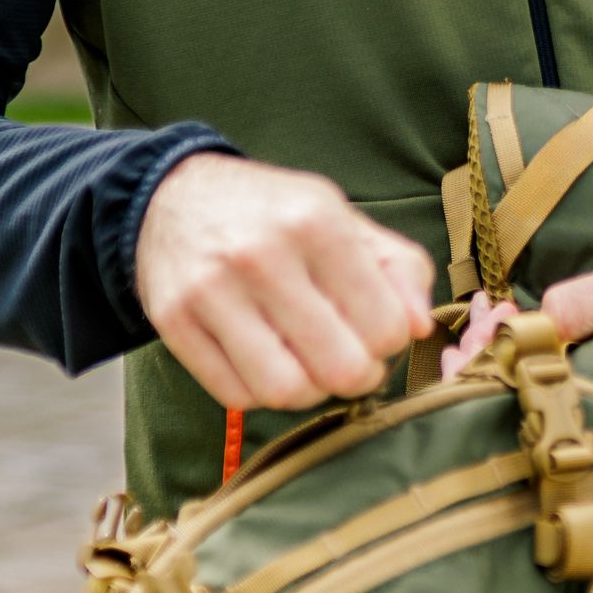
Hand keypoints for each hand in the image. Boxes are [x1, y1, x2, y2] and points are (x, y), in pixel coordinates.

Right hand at [135, 154, 434, 411]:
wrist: (171, 196)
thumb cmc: (275, 215)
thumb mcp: (343, 218)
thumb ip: (399, 269)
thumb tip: (420, 328)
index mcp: (315, 221)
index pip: (385, 327)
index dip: (391, 343)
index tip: (375, 331)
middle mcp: (261, 254)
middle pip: (339, 368)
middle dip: (357, 377)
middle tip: (350, 361)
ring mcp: (210, 290)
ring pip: (285, 391)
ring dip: (308, 392)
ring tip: (307, 365)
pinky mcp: (173, 321)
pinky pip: (235, 396)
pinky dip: (259, 391)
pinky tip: (263, 360)